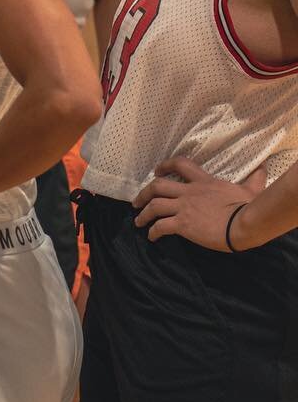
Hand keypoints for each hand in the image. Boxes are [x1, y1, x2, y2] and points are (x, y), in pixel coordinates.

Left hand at [133, 157, 266, 249]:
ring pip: (154, 206)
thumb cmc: (249, 206)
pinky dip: (153, 232)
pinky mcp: (184, 225)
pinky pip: (161, 227)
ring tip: (138, 221)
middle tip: (137, 202)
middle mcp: (189, 192)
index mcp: (203, 181)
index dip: (165, 165)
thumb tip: (264, 167)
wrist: (246, 223)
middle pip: (157, 186)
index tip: (156, 171)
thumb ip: (254, 178)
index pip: (180, 164)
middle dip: (144, 193)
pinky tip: (151, 237)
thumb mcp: (251, 189)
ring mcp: (184, 208)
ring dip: (143, 214)